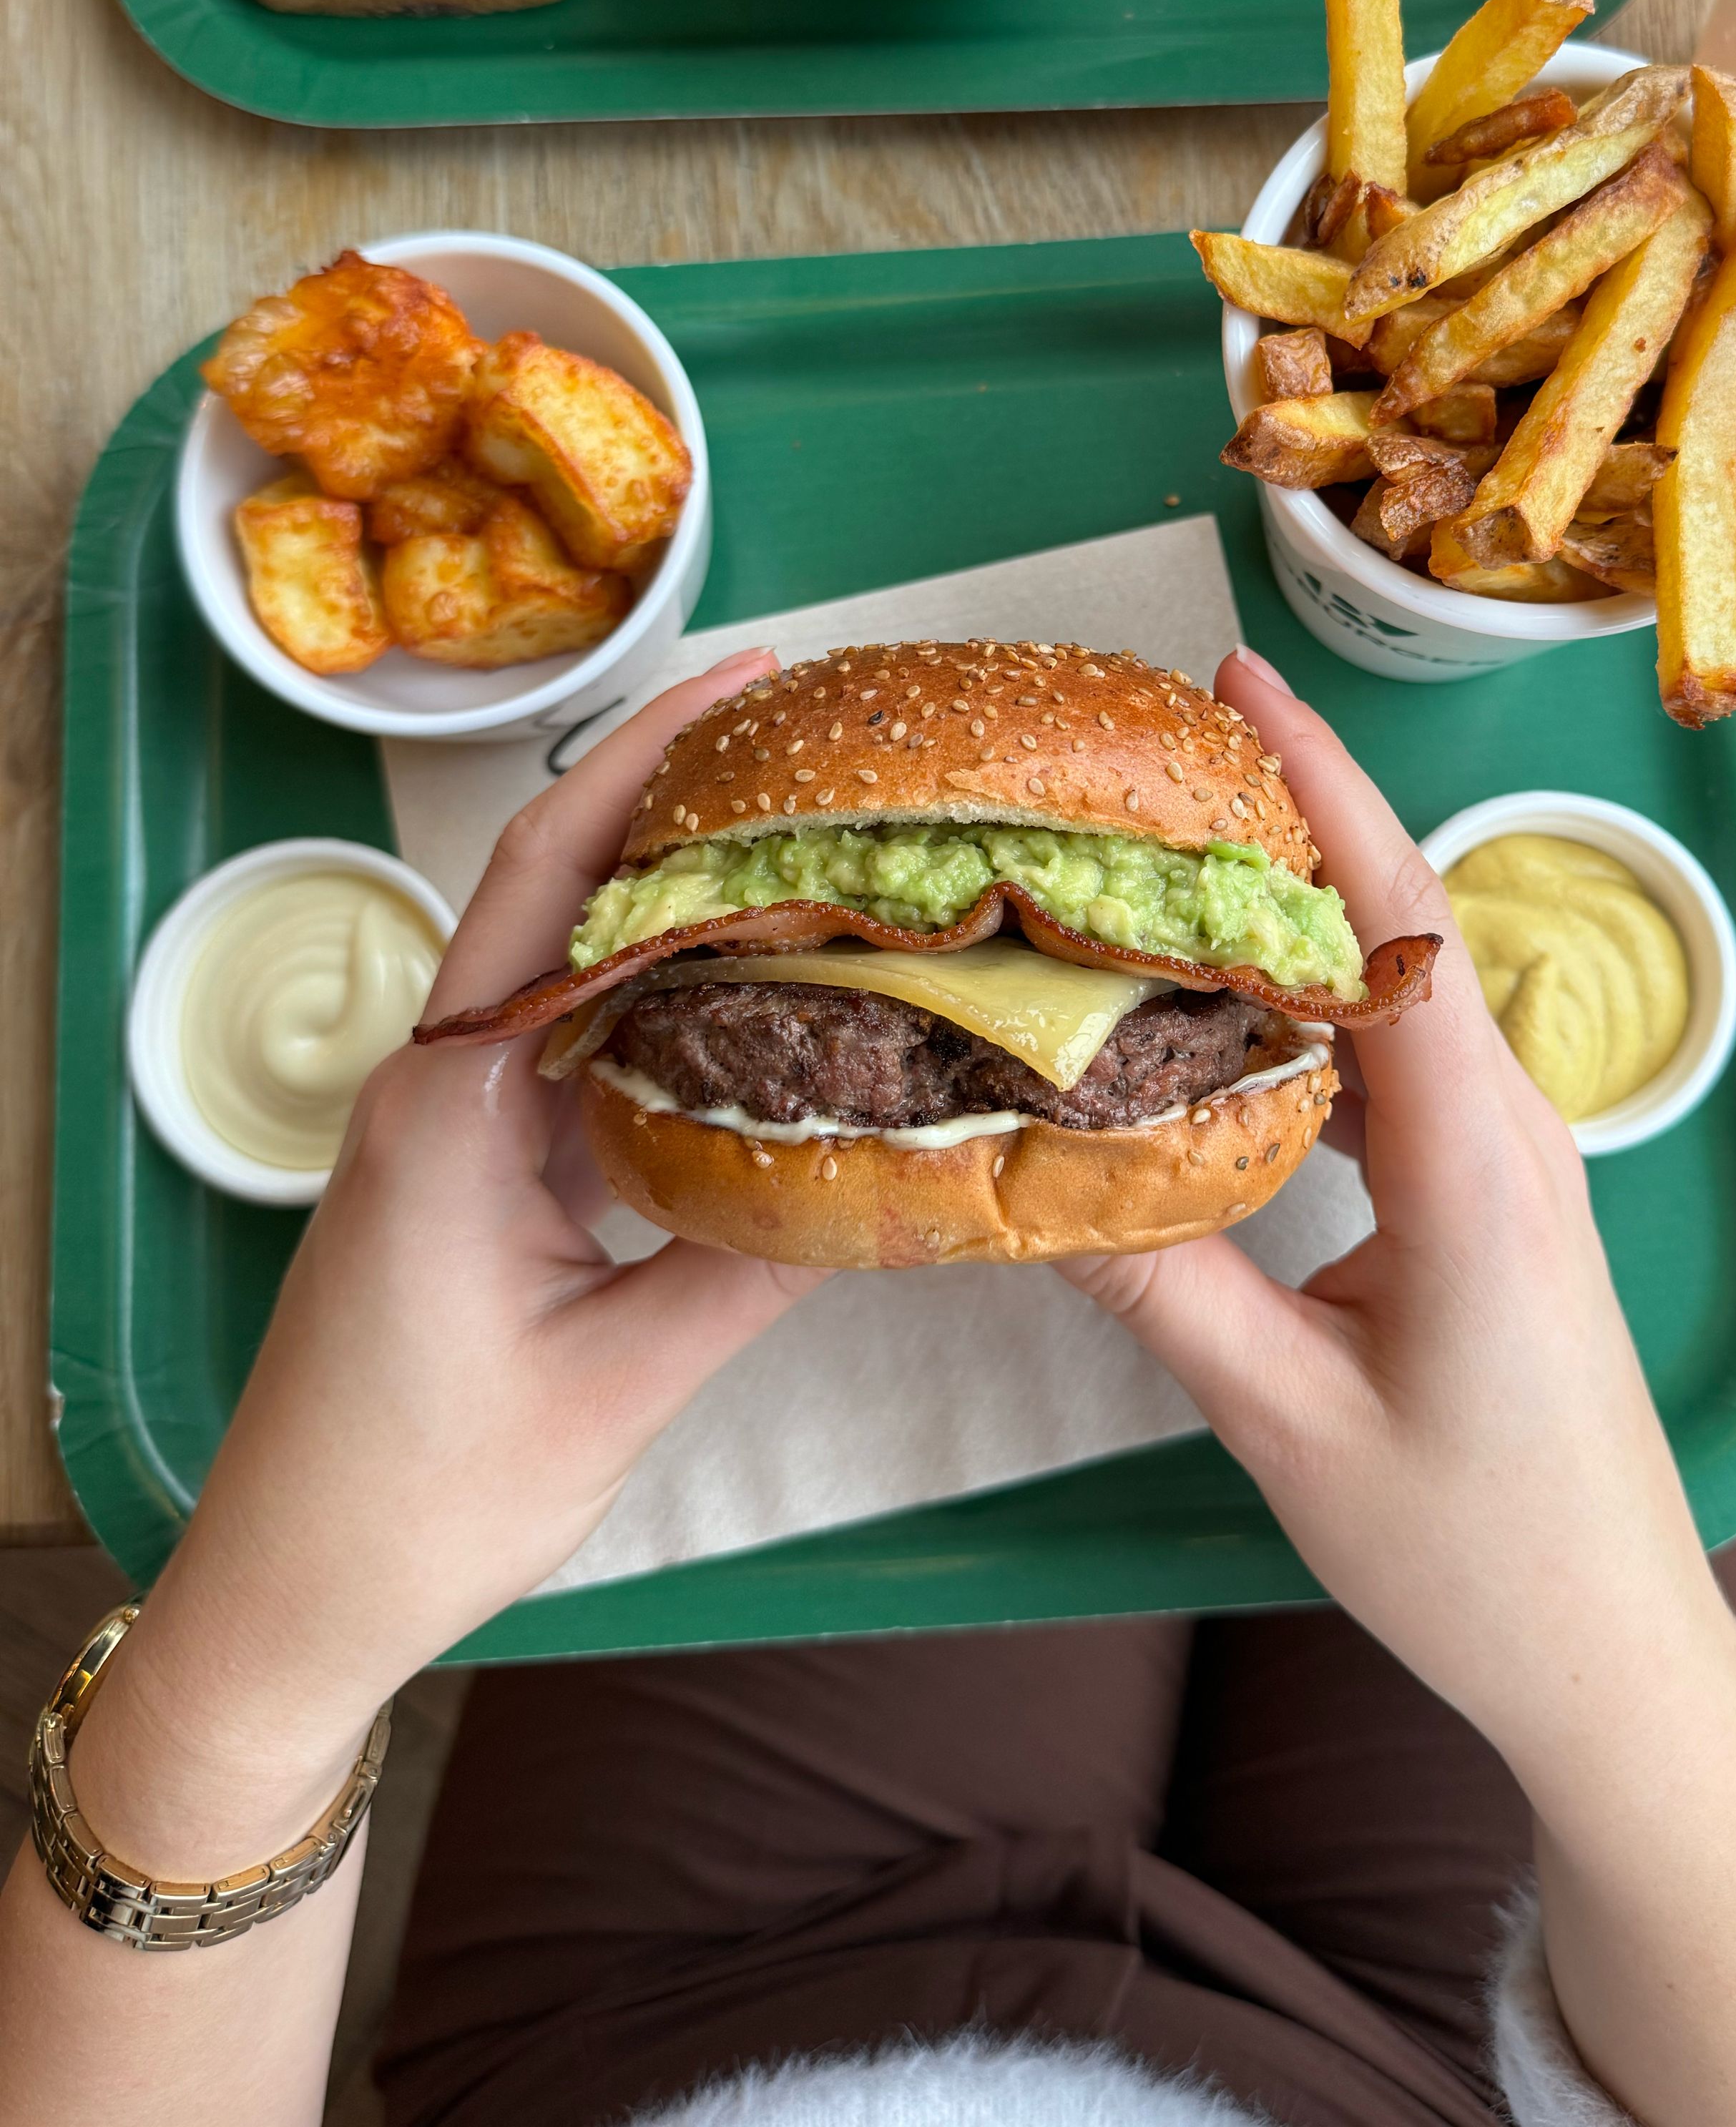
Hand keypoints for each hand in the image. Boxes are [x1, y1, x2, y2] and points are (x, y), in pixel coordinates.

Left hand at [69, 650, 821, 1876]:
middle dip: (675, 799)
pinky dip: (654, 1006)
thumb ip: (752, 1262)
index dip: (656, 764)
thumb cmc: (421, 1500)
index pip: (562, 876)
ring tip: (802, 842)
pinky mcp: (460, 1172)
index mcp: (452, 1096)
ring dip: (670, 900)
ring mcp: (440, 1124)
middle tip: (808, 740)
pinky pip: (567, 1051)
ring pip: (569, 970)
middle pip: (562, 891)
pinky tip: (745, 996)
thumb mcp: (615, 1384)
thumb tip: (898, 1171)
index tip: (754, 685)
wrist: (286, 1601)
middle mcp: (434, 1080)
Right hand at [1064, 642, 1726, 1767]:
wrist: (1615, 1662)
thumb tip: (1015, 1168)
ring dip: (1305, 912)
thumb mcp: (1286, 1422)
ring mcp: (1514, 1166)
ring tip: (1176, 854)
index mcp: (1479, 1160)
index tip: (1236, 684)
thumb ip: (1157, 1283)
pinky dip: (1320, 1010)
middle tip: (1168, 741)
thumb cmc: (1476, 1558)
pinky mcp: (1495, 1205)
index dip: (1320, 789)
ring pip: (1403, 993)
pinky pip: (1405, 1065)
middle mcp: (1512, 1133)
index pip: (1393, 924)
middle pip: (1404, 926)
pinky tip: (1233, 1012)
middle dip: (1299, 813)